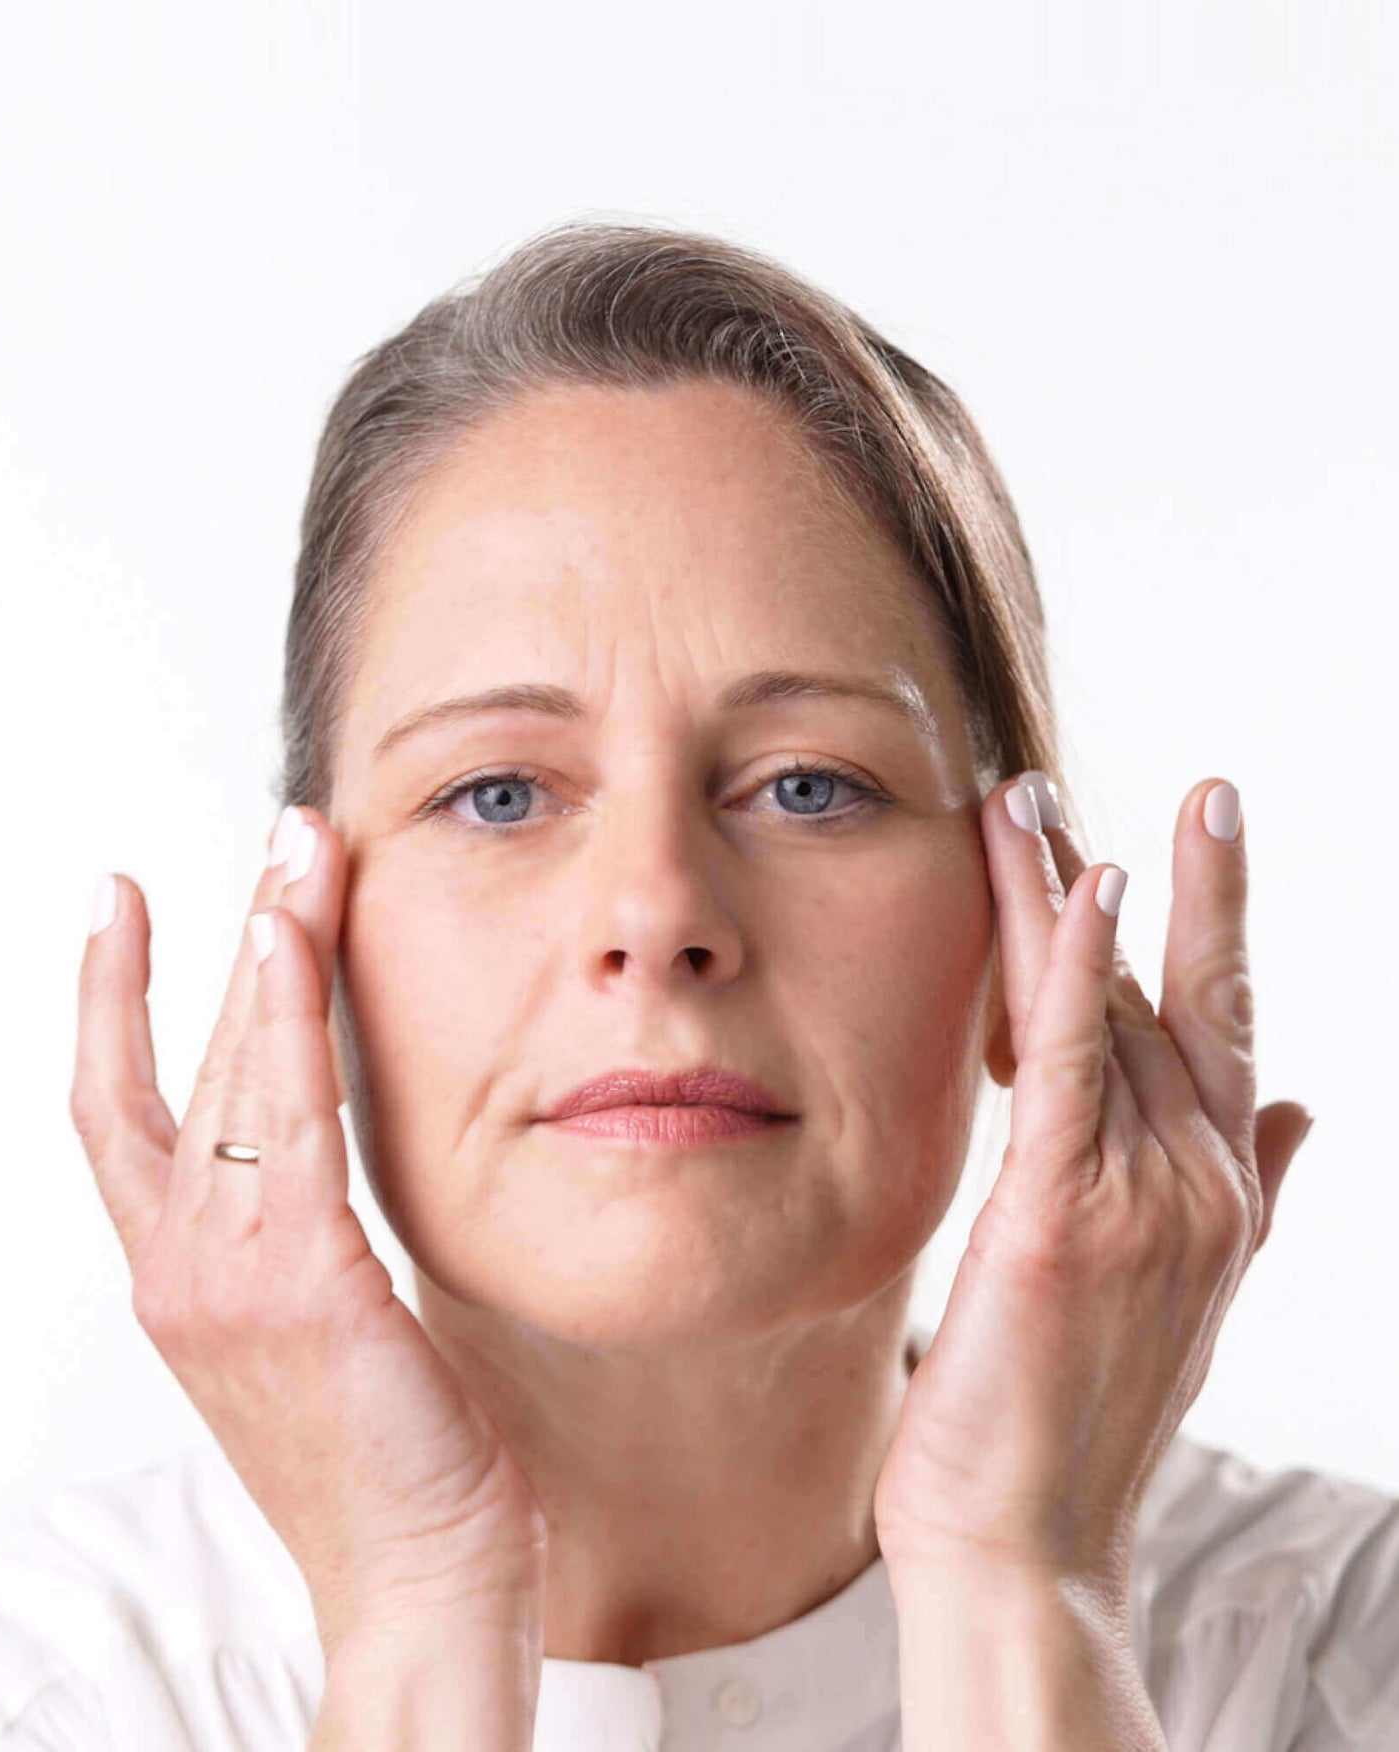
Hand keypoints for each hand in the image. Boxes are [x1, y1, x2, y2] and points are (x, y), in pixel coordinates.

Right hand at [71, 808, 547, 1659]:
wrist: (422, 1579)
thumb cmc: (391, 1454)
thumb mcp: (320, 1322)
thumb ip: (297, 1224)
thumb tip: (318, 1130)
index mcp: (178, 1274)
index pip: (114, 1108)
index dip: (105, 999)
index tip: (121, 901)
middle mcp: (179, 1268)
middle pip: (187, 1059)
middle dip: (230, 933)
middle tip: (281, 833)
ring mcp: (226, 1277)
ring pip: (234, 1069)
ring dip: (267, 945)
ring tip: (299, 850)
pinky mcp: (299, 1285)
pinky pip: (288, 1120)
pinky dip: (287, 1021)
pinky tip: (293, 941)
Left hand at [872, 772, 1312, 1598]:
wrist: (1025, 1548)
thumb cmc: (1068, 1416)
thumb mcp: (1181, 1293)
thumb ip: (1248, 1191)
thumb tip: (1304, 1111)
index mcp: (1222, 1195)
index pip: (1221, 1026)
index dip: (1216, 919)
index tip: (1207, 823)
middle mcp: (1203, 1186)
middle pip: (1172, 996)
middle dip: (1167, 880)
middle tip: (1160, 780)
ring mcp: (1147, 1201)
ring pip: (1112, 1008)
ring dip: (1067, 891)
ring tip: (1025, 798)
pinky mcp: (1065, 1219)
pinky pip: (1074, 1067)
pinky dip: (1078, 969)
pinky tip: (1084, 885)